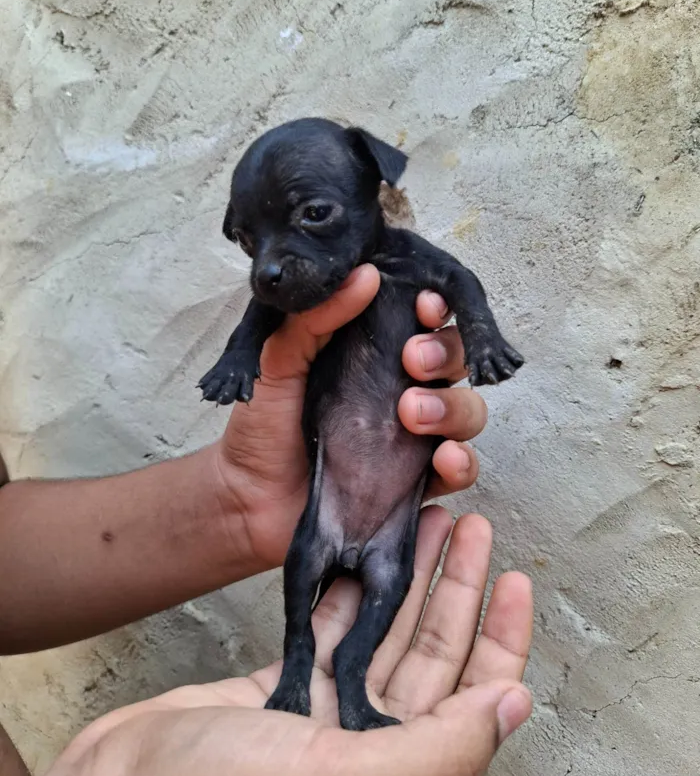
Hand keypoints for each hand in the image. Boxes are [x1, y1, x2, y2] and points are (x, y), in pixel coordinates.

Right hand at [20, 511, 531, 775]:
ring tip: (428, 527)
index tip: (514, 581)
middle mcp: (371, 753)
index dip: (500, 639)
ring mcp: (326, 720)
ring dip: (409, 580)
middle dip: (457, 589)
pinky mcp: (284, 693)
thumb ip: (435, 752)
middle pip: (433, 658)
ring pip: (386, 637)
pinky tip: (363, 558)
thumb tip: (512, 706)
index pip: (476, 703)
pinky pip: (335, 633)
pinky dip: (352, 592)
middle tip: (470, 530)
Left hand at [213, 265, 487, 568]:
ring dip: (454, 408)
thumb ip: (312, 318)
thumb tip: (365, 275)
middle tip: (412, 361)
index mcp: (373, 354)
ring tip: (411, 414)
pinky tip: (442, 463)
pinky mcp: (414, 483)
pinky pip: (459, 471)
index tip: (424, 306)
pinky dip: (461, 464)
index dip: (437, 309)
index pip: (424, 320)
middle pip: (456, 360)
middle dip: (446, 354)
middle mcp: (400, 390)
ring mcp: (412, 438)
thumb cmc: (261, 426)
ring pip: (468, 411)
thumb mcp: (276, 361)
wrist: (248, 500)